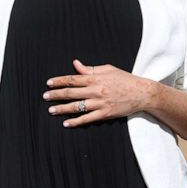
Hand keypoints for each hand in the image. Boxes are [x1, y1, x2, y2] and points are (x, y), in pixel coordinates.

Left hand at [43, 59, 158, 127]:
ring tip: (51, 110)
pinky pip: (88, 119)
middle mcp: (96, 90)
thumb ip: (89, 69)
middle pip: (72, 92)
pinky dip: (76, 121)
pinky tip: (66, 123)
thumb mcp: (108, 69)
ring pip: (77, 106)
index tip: (48, 83)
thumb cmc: (124, 79)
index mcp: (96, 78)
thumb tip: (75, 64)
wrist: (142, 93)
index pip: (73, 79)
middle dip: (56, 94)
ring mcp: (100, 103)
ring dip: (62, 108)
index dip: (59, 81)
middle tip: (44, 96)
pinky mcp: (105, 114)